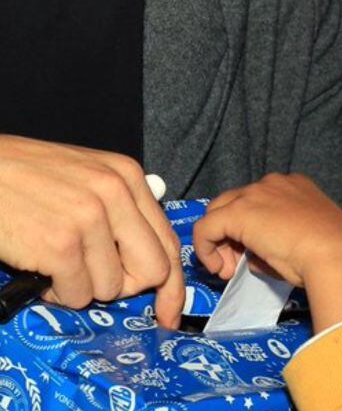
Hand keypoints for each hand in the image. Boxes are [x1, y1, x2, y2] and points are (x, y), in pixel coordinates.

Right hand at [0, 135, 181, 327]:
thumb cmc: (23, 177)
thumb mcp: (85, 177)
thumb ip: (121, 211)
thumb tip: (146, 261)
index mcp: (127, 177)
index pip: (168, 242)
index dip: (172, 284)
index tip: (169, 311)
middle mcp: (115, 194)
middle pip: (153, 270)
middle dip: (128, 288)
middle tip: (96, 282)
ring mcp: (88, 219)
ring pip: (111, 287)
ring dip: (83, 286)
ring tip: (56, 263)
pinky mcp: (60, 244)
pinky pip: (78, 294)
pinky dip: (58, 292)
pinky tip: (41, 270)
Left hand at [192, 173, 341, 330]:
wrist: (334, 253)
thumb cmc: (329, 253)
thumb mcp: (304, 240)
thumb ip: (275, 241)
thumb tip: (250, 258)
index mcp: (295, 185)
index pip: (258, 202)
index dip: (249, 231)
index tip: (251, 256)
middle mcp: (273, 183)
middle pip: (234, 203)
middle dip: (230, 235)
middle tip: (235, 264)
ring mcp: (254, 194)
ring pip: (218, 213)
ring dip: (219, 242)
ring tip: (228, 269)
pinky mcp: (237, 212)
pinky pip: (205, 228)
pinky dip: (205, 248)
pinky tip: (218, 268)